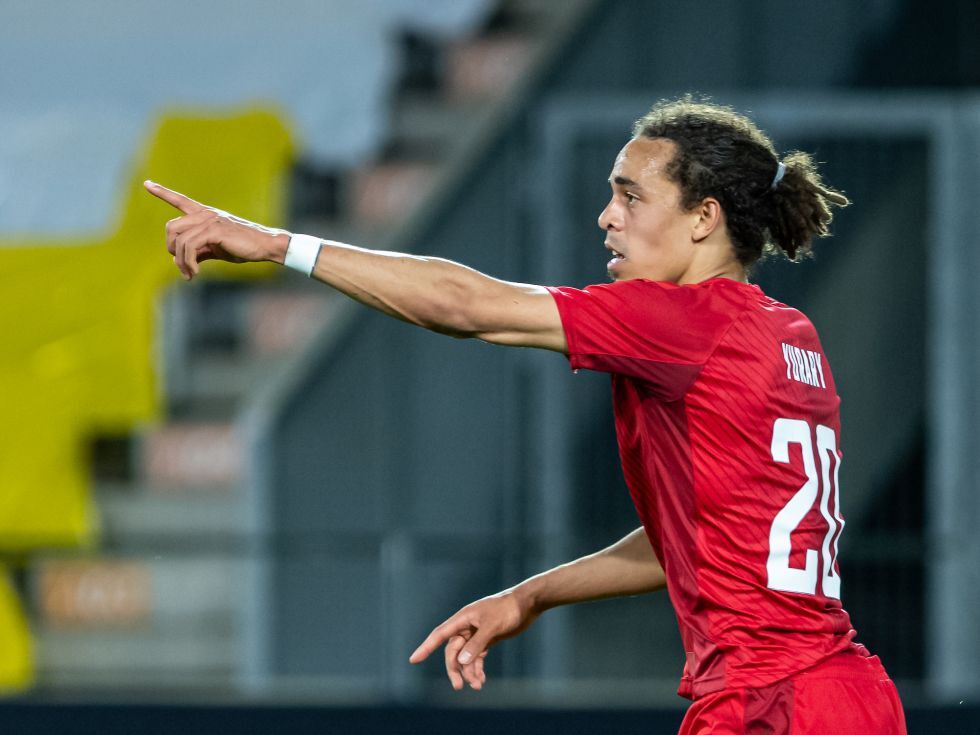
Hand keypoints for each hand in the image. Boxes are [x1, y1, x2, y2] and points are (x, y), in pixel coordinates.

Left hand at [143, 180, 289, 280]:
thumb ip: (198, 250)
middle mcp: (204, 214)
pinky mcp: (214, 231)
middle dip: (171, 248)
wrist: (264, 245)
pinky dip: (189, 263)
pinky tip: (195, 272)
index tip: (147, 184)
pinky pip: (190, 248)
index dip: (162, 192)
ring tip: (190, 273)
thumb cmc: (242, 247)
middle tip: (181, 264)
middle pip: (171, 227)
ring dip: (181, 261)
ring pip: (179, 241)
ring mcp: (209, 221)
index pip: (180, 200)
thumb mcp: (216, 249)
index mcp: (205, 214)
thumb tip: (179, 260)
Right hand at [409, 589, 539, 690]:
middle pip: (453, 651)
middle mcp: (466, 626)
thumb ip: (477, 644)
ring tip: (478, 685)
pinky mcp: (486, 639)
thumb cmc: (507, 610)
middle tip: (459, 686)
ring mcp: (476, 633)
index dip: (426, 647)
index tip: (413, 659)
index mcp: (463, 618)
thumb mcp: (492, 626)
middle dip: (455, 669)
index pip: (440, 634)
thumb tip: (462, 661)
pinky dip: (477, 668)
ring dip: (469, 671)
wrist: (526, 605)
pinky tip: (481, 679)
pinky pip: (476, 657)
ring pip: (465, 657)